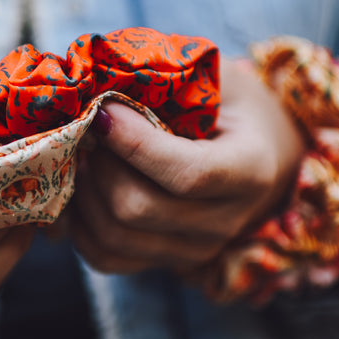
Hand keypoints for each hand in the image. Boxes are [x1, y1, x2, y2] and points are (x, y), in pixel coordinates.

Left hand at [68, 59, 303, 274]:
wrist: (258, 149)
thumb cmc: (228, 102)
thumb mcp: (211, 76)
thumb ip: (165, 75)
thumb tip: (94, 78)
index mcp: (251, 169)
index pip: (187, 174)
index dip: (135, 144)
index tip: (104, 110)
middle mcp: (227, 221)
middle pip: (139, 209)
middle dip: (101, 165)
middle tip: (89, 130)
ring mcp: (196, 250)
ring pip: (114, 236)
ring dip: (85, 192)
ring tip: (84, 155)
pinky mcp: (166, 263)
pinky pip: (106, 257)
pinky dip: (80, 224)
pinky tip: (82, 186)